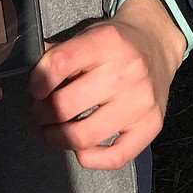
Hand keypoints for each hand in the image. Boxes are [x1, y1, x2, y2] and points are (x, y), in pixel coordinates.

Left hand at [30, 0, 184, 169]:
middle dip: (42, 114)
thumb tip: (35, 81)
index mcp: (108, 41)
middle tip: (40, 112)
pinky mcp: (151, 125)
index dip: (38, 82)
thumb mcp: (89, 35)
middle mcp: (128, 71)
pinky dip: (89, 158)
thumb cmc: (116, 42)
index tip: (35, 90)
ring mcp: (141, 101)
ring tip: (53, 131)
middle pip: (65, 106)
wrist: (157, 42)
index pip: (59, 64)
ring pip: (84, 137)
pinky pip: (114, 157)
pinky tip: (80, 147)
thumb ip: (61, 54)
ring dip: (58, 138)